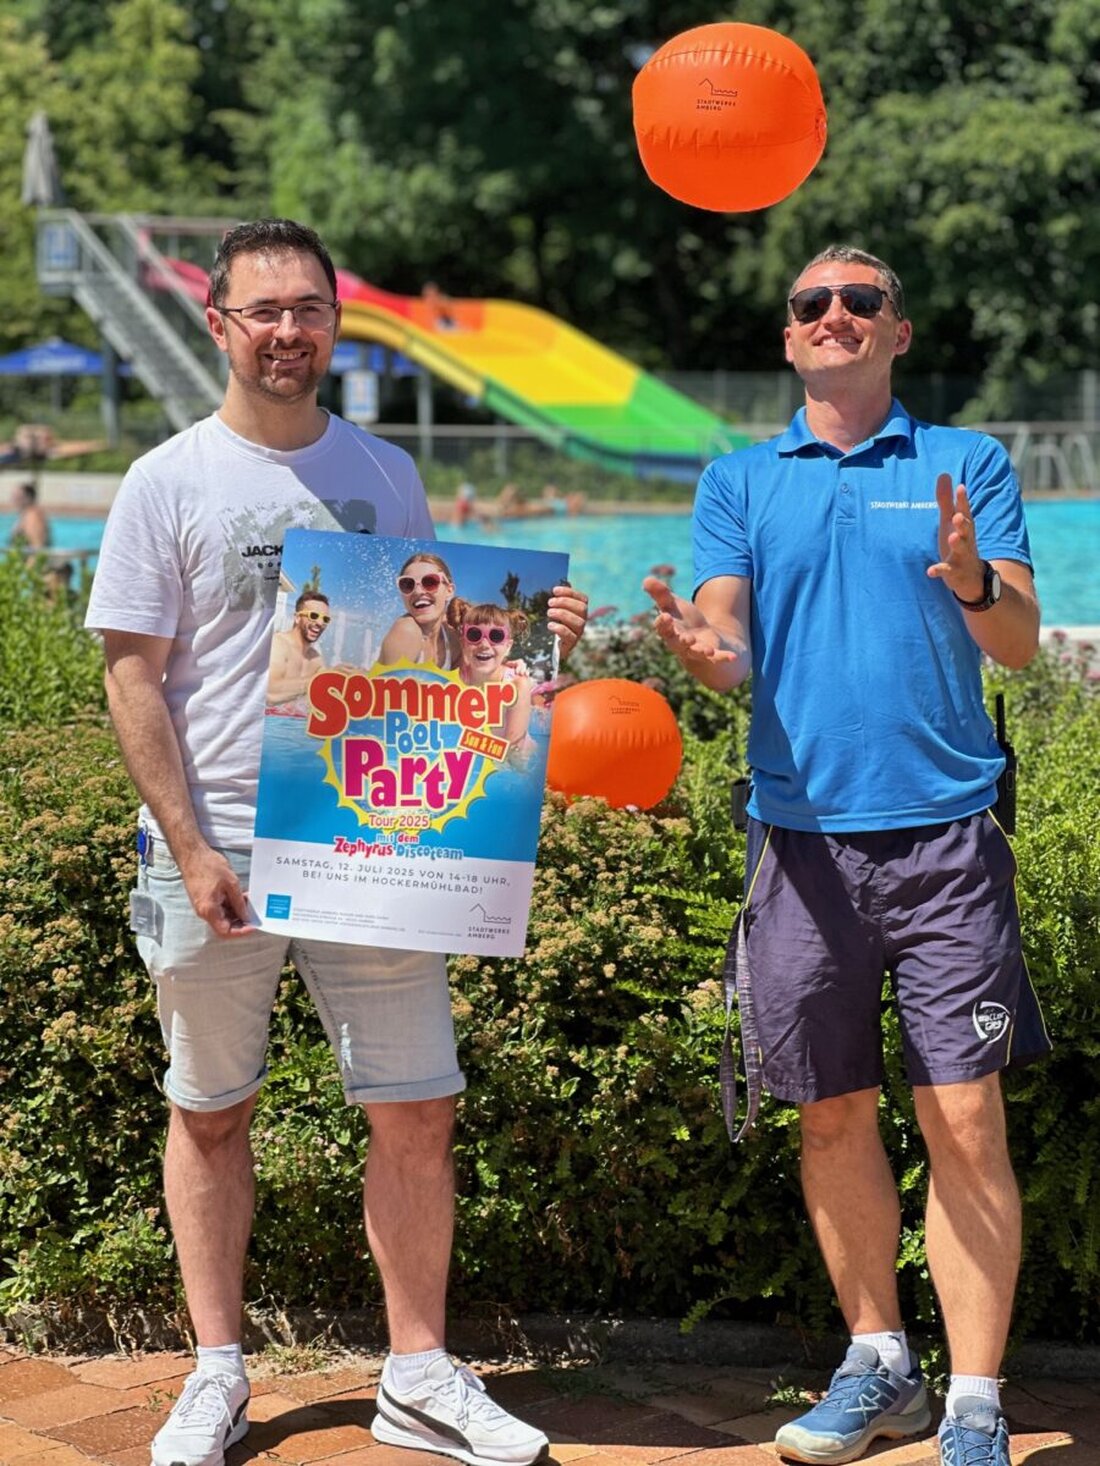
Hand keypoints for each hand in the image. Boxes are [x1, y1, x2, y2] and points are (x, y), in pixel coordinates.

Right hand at [179, 845, 255, 937]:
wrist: (192, 854)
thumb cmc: (209, 865)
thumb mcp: (231, 884)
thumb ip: (239, 903)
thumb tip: (246, 916)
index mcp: (209, 910)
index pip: (225, 931)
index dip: (240, 931)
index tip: (252, 925)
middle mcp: (204, 911)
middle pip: (224, 926)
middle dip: (241, 921)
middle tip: (254, 914)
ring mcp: (204, 906)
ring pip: (223, 917)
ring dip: (237, 912)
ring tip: (249, 902)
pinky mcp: (205, 899)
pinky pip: (219, 908)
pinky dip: (231, 905)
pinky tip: (241, 897)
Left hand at [548, 584, 588, 659]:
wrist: (547, 648)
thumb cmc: (550, 625)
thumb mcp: (553, 611)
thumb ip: (556, 601)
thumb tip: (554, 587)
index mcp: (579, 611)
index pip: (583, 599)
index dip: (570, 593)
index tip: (554, 590)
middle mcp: (581, 621)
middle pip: (582, 609)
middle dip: (565, 603)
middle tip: (550, 602)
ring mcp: (577, 633)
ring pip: (579, 622)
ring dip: (563, 614)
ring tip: (549, 613)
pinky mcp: (571, 644)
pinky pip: (570, 636)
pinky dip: (560, 628)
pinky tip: (550, 625)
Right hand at [643, 576, 739, 668]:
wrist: (703, 639)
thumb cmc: (684, 620)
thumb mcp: (673, 604)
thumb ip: (661, 594)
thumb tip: (646, 579)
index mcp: (669, 631)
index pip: (662, 628)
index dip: (663, 623)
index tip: (665, 616)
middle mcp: (680, 644)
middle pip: (677, 644)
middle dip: (682, 641)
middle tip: (687, 638)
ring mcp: (696, 651)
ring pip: (696, 653)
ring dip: (701, 652)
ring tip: (708, 650)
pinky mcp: (712, 656)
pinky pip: (717, 659)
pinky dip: (724, 658)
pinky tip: (733, 657)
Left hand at [927, 474, 985, 601]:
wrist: (972, 577)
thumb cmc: (959, 543)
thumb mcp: (950, 521)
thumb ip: (946, 500)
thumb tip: (944, 474)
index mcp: (964, 527)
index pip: (965, 511)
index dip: (963, 500)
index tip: (961, 487)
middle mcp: (966, 540)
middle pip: (966, 530)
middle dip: (963, 522)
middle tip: (958, 515)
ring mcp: (961, 557)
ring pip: (961, 550)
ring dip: (957, 543)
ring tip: (952, 537)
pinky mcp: (954, 573)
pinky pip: (947, 571)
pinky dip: (939, 570)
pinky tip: (930, 571)